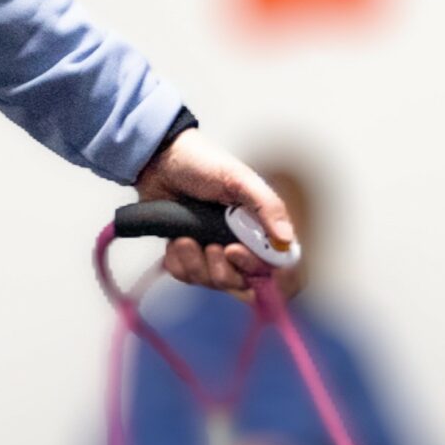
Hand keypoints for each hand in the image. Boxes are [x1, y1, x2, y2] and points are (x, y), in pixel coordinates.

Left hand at [134, 129, 300, 295]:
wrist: (157, 160)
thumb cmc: (200, 161)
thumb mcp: (238, 178)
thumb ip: (267, 206)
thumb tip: (286, 240)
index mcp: (261, 227)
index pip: (278, 267)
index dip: (266, 275)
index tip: (238, 255)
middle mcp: (243, 244)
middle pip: (245, 284)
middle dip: (224, 271)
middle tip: (211, 247)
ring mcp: (217, 253)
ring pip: (215, 283)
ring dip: (197, 264)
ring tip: (184, 239)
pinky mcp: (192, 257)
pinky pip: (189, 278)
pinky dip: (179, 264)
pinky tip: (175, 242)